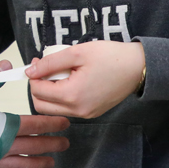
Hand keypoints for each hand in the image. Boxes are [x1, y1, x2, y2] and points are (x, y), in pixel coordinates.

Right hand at [0, 115, 69, 167]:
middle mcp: (3, 145)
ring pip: (23, 165)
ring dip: (39, 164)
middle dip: (52, 144)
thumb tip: (0, 76)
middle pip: (34, 146)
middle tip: (65, 144)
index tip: (64, 123)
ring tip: (51, 163)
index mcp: (3, 126)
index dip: (52, 124)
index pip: (35, 125)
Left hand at [25, 41, 144, 118]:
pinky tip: (71, 80)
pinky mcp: (92, 113)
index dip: (33, 76)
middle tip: (44, 69)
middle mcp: (78, 110)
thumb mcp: (77, 53)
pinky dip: (63, 96)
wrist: (138, 67)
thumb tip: (30, 71)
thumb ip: (50, 63)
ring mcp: (86, 114)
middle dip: (38, 87)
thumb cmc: (111, 57)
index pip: (38, 91)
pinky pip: (68, 109)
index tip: (37, 62)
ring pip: (54, 109)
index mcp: (72, 95)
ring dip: (50, 93)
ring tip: (60, 73)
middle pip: (41, 105)